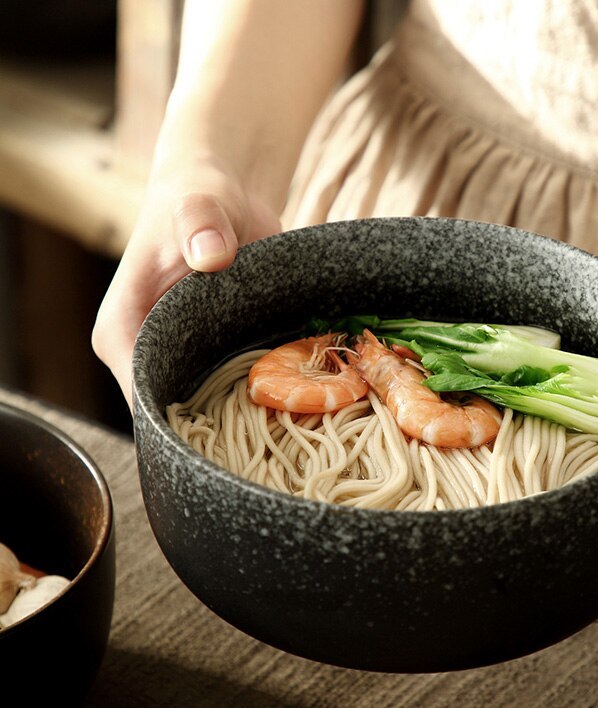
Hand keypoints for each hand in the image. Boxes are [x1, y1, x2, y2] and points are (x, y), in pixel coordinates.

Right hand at [92, 157, 281, 407]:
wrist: (221, 194)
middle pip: (172, 413)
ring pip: (201, 405)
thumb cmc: (197, 196)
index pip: (140, 398)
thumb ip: (200, 225)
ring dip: (238, 413)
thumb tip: (210, 255)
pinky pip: (225, 387)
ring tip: (283, 420)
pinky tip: (289, 400)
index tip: (226, 435)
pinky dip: (255, 395)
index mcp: (122, 330)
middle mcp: (143, 351)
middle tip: (268, 430)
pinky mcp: (205, 352)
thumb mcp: (198, 204)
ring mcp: (176, 354)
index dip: (178, 424)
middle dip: (215, 427)